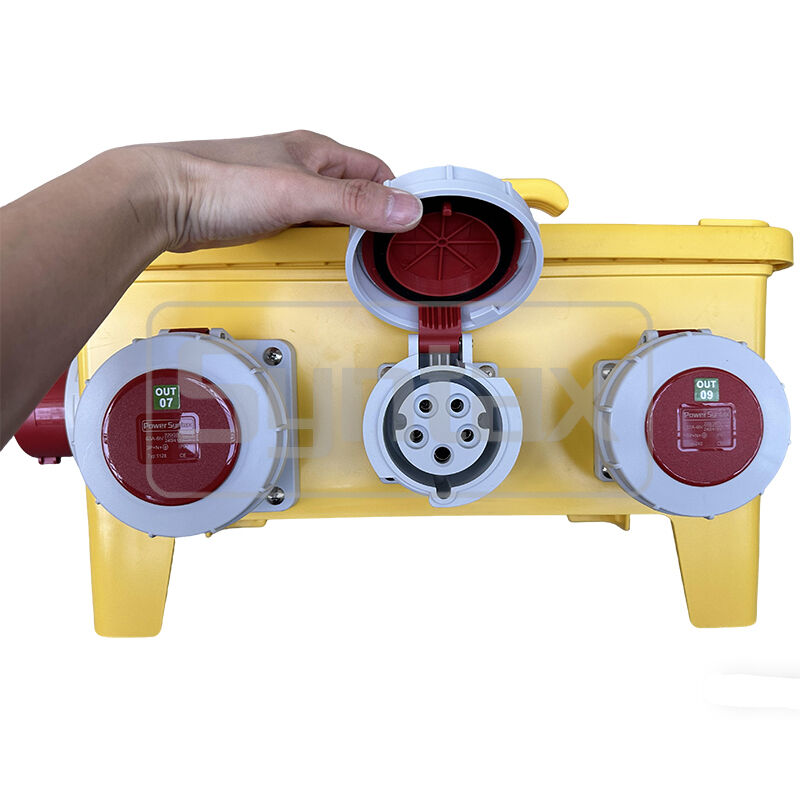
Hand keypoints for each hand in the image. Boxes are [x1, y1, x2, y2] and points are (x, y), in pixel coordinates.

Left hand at [129, 130, 423, 251]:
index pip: (377, 171)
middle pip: (356, 193)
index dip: (399, 195)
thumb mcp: (299, 193)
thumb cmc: (215, 183)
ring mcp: (281, 192)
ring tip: (359, 255)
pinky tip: (316, 254)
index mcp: (315, 151)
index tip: (415, 222)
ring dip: (344, 233)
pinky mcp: (262, 214)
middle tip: (389, 248)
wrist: (160, 200)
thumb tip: (404, 209)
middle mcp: (301, 168)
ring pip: (330, 212)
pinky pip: (305, 227)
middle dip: (374, 219)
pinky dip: (317, 242)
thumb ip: (354, 202)